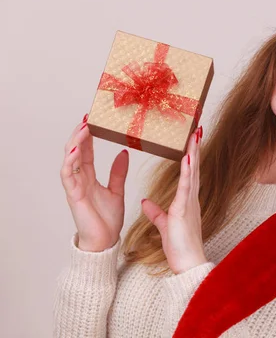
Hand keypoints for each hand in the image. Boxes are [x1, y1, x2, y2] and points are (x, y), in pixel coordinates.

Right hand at [60, 114, 128, 251]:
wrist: (105, 241)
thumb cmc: (108, 219)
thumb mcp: (117, 190)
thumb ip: (118, 172)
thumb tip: (124, 152)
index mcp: (89, 177)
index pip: (86, 151)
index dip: (88, 135)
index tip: (93, 119)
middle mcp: (80, 179)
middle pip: (75, 151)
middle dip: (79, 134)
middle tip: (87, 118)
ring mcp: (75, 186)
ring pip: (69, 159)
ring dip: (75, 143)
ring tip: (82, 128)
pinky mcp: (73, 195)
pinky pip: (67, 175)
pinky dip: (70, 162)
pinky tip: (76, 150)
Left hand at [141, 126, 207, 274]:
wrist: (187, 264)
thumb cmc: (179, 247)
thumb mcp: (164, 225)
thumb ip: (156, 212)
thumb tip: (145, 202)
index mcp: (186, 201)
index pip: (188, 173)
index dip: (189, 156)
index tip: (190, 140)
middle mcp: (191, 198)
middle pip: (193, 167)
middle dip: (194, 148)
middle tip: (196, 129)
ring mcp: (190, 202)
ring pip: (192, 172)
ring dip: (193, 152)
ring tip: (195, 134)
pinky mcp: (185, 209)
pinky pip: (186, 186)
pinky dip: (187, 171)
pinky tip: (187, 158)